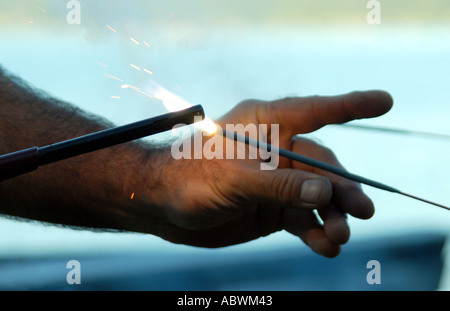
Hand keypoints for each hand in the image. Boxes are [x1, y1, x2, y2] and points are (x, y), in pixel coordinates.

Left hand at [129, 90, 392, 257]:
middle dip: (343, 188)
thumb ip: (280, 185)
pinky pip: (302, 218)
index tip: (385, 102)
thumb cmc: (188, 179)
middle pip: (322, 165)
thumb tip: (327, 190)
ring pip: (316, 196)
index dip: (353, 105)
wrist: (162, 207)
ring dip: (332, 215)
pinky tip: (326, 247)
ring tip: (340, 237)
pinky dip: (315, 232)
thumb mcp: (235, 180)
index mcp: (266, 126)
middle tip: (362, 211)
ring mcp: (275, 181)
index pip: (316, 111)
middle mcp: (276, 151)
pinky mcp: (271, 207)